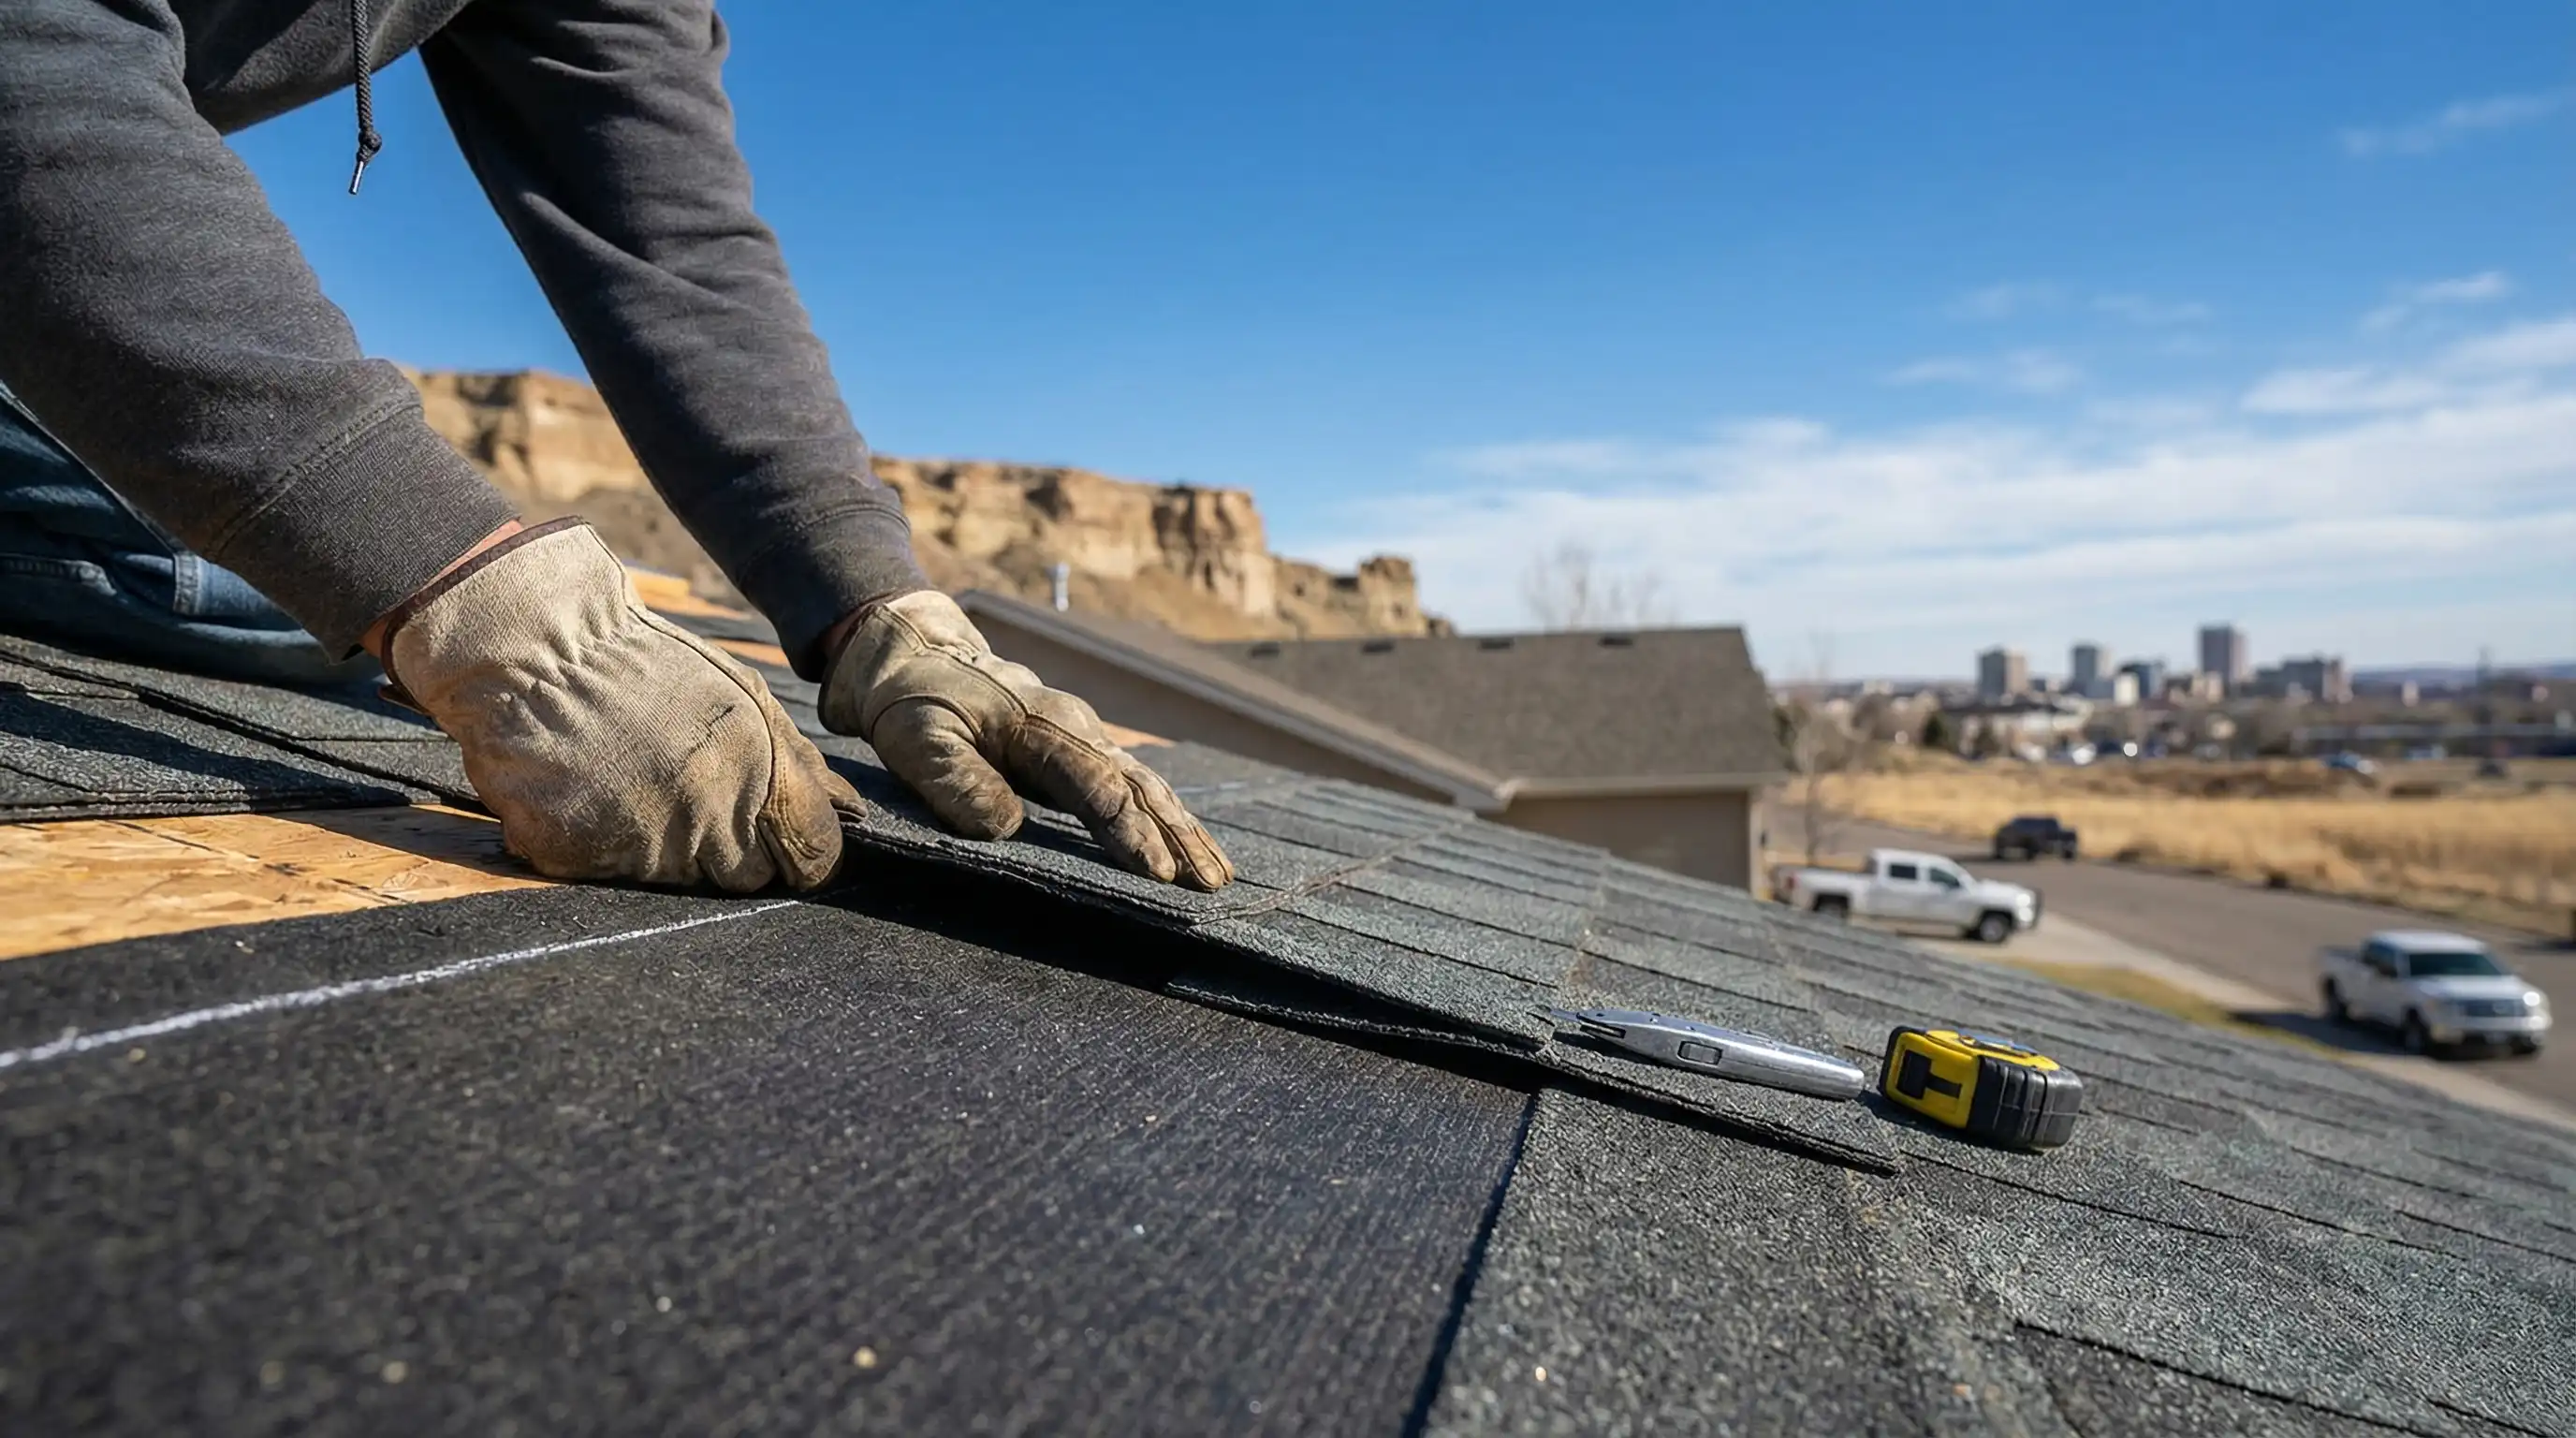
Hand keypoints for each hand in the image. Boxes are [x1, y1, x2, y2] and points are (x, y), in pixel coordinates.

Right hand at [380, 519, 860, 890]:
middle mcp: (709, 823)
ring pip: (683, 881)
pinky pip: (611, 875)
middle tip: (698, 799)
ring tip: (638, 786)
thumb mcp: (741, 698)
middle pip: (750, 878)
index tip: (787, 836)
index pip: (814, 856)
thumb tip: (849, 814)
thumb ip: (797, 764)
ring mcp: (642, 849)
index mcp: (761, 778)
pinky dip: (607, 846)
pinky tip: (595, 797)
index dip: (804, 849)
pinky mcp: (579, 861)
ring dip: (669, 847)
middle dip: (738, 850)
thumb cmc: (650, 669)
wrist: (536, 652)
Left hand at [820, 590, 1233, 890]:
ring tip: (1217, 875)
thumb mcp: (915, 739)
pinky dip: (1163, 817)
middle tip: (1213, 885)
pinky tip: (1185, 846)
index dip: (1129, 833)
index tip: (1159, 875)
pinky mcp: (1078, 750)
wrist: (916, 652)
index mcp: (1041, 726)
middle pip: (1141, 787)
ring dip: (1183, 829)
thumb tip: (1008, 826)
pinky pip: (1131, 786)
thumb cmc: (913, 699)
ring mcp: (1083, 738)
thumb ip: (956, 781)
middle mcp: (1076, 728)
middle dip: (1179, 836)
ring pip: (1146, 786)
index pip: (1098, 786)